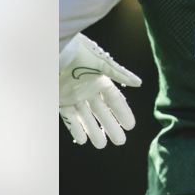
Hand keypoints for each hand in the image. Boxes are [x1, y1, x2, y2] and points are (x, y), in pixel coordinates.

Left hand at [59, 33, 141, 147]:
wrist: (55, 48)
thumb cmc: (80, 52)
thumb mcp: (102, 62)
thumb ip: (119, 74)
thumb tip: (139, 83)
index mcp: (101, 81)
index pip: (115, 101)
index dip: (123, 113)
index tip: (131, 126)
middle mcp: (89, 91)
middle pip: (103, 112)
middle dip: (111, 126)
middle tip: (120, 141)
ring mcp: (75, 96)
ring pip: (87, 118)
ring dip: (94, 131)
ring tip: (102, 145)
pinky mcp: (61, 100)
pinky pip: (70, 118)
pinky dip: (75, 128)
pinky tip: (82, 140)